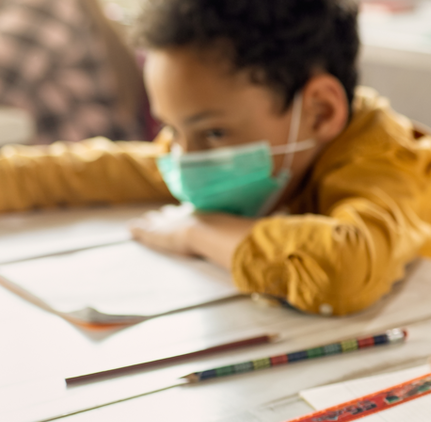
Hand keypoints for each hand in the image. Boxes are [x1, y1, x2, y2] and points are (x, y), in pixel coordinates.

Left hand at [130, 205, 254, 269]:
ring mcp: (171, 225)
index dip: (187, 212)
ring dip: (150, 222)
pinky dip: (139, 230)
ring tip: (141, 221)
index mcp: (204, 215)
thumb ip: (258, 229)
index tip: (183, 209)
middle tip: (159, 212)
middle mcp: (186, 216)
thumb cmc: (228, 232)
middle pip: (173, 214)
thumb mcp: (245, 229)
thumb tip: (284, 220)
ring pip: (158, 222)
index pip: (193, 212)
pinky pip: (146, 231)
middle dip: (165, 214)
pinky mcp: (158, 236)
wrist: (210, 234)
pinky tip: (131, 230)